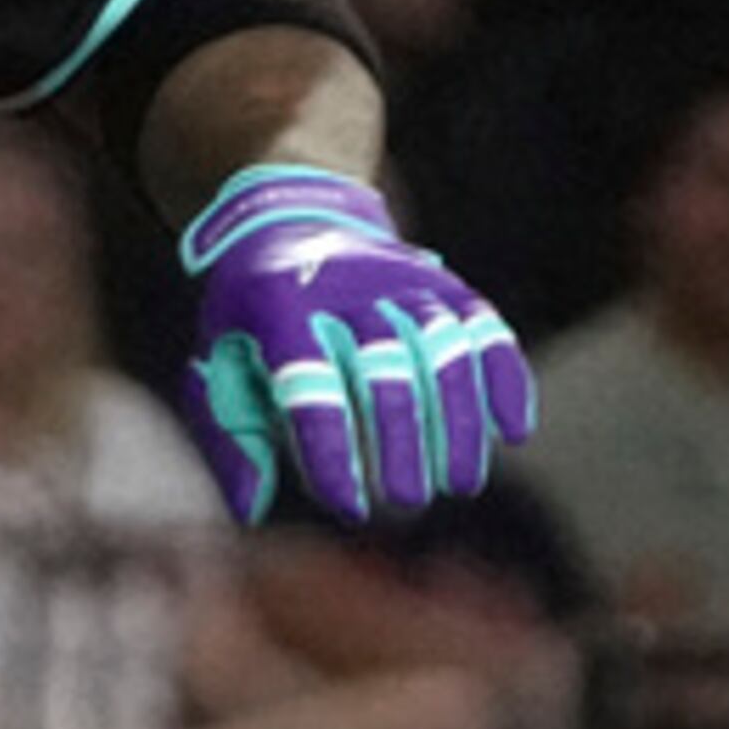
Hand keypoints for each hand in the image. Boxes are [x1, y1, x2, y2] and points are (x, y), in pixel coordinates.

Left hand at [176, 163, 534, 527]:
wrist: (290, 219)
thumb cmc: (248, 318)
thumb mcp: (214, 364)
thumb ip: (229, 436)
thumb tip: (252, 509)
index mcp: (276, 311)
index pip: (308, 386)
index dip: (330, 449)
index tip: (348, 505)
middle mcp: (344, 291)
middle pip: (385, 367)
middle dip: (402, 440)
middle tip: (410, 500)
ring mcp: (399, 281)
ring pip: (442, 348)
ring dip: (459, 420)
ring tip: (463, 483)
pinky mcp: (443, 281)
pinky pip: (483, 326)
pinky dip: (504, 377)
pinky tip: (514, 431)